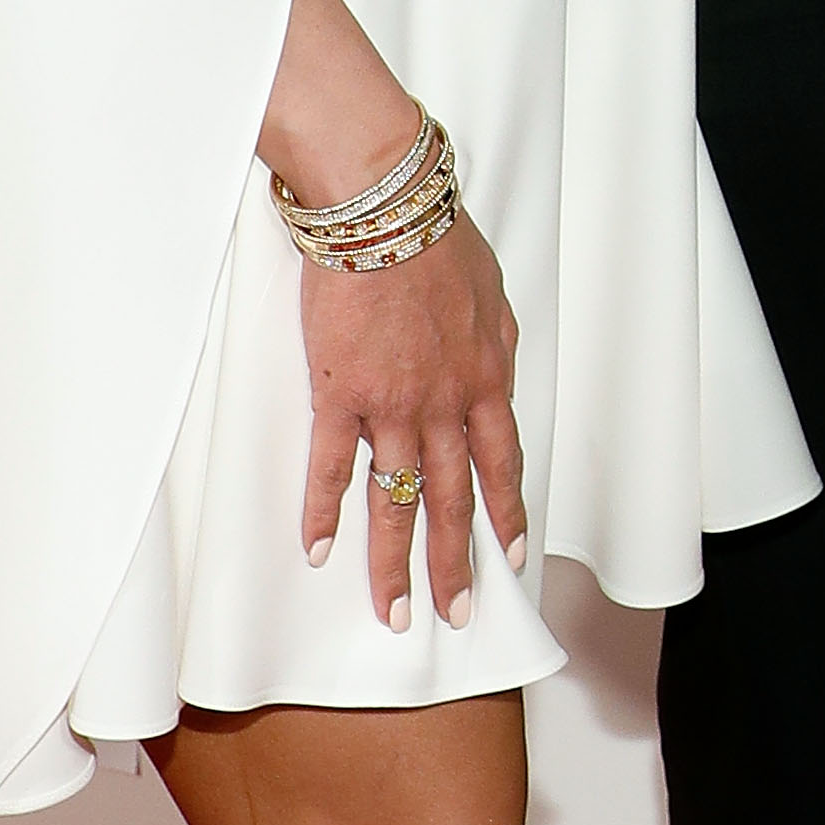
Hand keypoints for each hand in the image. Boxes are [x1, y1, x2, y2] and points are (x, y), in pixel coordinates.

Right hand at [298, 207, 527, 629]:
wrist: (386, 210)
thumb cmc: (439, 239)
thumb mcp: (492, 294)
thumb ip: (493, 345)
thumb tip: (495, 375)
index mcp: (485, 378)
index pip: (501, 463)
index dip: (504, 514)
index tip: (508, 558)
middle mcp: (444, 404)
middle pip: (451, 498)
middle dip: (453, 562)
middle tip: (455, 614)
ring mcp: (392, 405)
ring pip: (395, 501)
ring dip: (394, 562)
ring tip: (392, 613)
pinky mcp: (340, 394)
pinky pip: (330, 467)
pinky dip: (322, 512)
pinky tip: (317, 550)